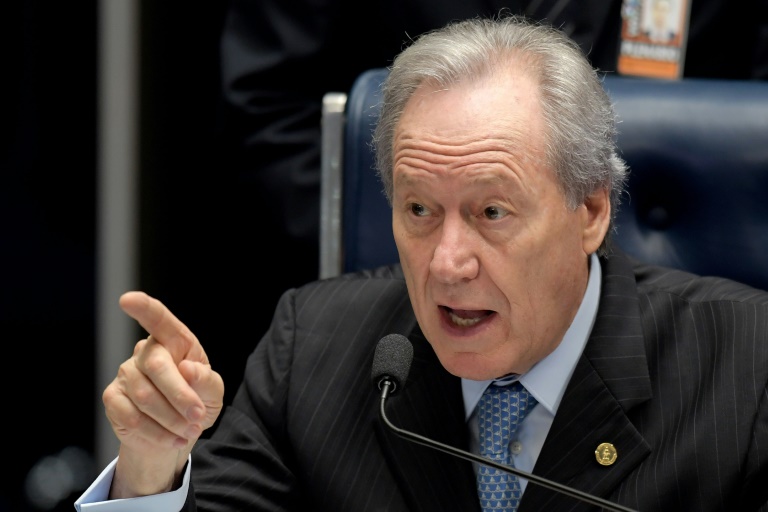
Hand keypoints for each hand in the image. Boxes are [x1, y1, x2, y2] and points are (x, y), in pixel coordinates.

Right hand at [103, 291, 223, 497]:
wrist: (177, 433)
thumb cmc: (198, 402)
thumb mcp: (213, 393)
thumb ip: (206, 381)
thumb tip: (187, 370)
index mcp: (175, 341)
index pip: (158, 319)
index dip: (144, 308)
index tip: (127, 300)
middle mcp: (146, 352)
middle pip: (156, 366)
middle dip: (181, 396)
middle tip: (198, 417)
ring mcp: (126, 373)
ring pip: (145, 397)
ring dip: (172, 420)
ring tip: (189, 432)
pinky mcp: (113, 398)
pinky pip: (132, 417)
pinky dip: (157, 433)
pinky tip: (172, 438)